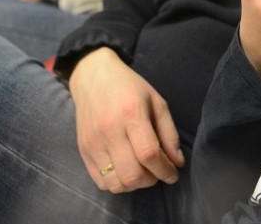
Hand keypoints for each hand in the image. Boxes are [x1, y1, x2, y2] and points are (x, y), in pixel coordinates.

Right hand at [68, 48, 184, 192]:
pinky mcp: (83, 149)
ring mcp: (93, 142)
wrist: (93, 76)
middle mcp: (109, 130)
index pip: (149, 154)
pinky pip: (100, 181)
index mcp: (131, 113)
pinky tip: (125, 170)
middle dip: (151, 180)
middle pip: (132, 174)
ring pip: (116, 183)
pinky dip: (116, 183)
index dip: (165, 170)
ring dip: (133, 184)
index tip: (173, 174)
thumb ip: (169, 133)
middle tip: (157, 171)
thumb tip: (177, 163)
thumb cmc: (129, 87)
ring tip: (141, 171)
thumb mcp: (156, 102)